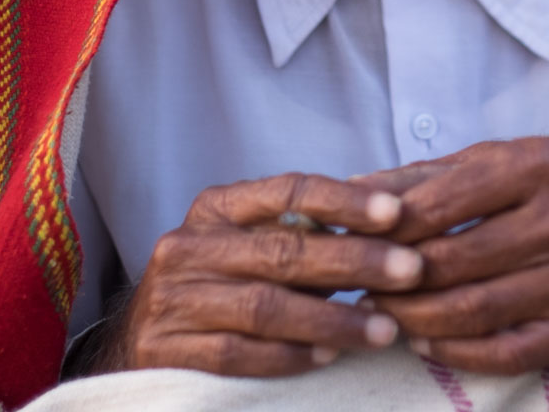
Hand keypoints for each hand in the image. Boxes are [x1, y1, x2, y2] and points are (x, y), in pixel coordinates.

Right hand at [80, 173, 425, 376]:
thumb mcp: (249, 246)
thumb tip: (389, 220)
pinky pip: (238, 353)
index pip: (286, 191)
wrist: (138, 342)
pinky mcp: (166, 349)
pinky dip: (289, 356)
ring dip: (333, 318)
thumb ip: (305, 233)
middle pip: (283, 250)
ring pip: (265, 306)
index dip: (343, 200)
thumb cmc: (218, 287)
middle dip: (354, 260)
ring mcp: (174, 299)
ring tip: (385, 327)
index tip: (396, 213)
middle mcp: (189, 246)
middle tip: (411, 270)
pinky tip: (330, 357)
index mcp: (216, 208)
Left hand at [359, 135, 548, 374]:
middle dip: (394, 278)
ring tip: (381, 315)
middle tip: (356, 284)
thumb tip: (355, 189)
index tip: (350, 238)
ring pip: (478, 310)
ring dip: (416, 318)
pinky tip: (427, 343)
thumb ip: (434, 175)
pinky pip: (514, 351)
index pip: (443, 202)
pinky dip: (460, 354)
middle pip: (455, 260)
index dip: (387, 227)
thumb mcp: (512, 155)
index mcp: (541, 164)